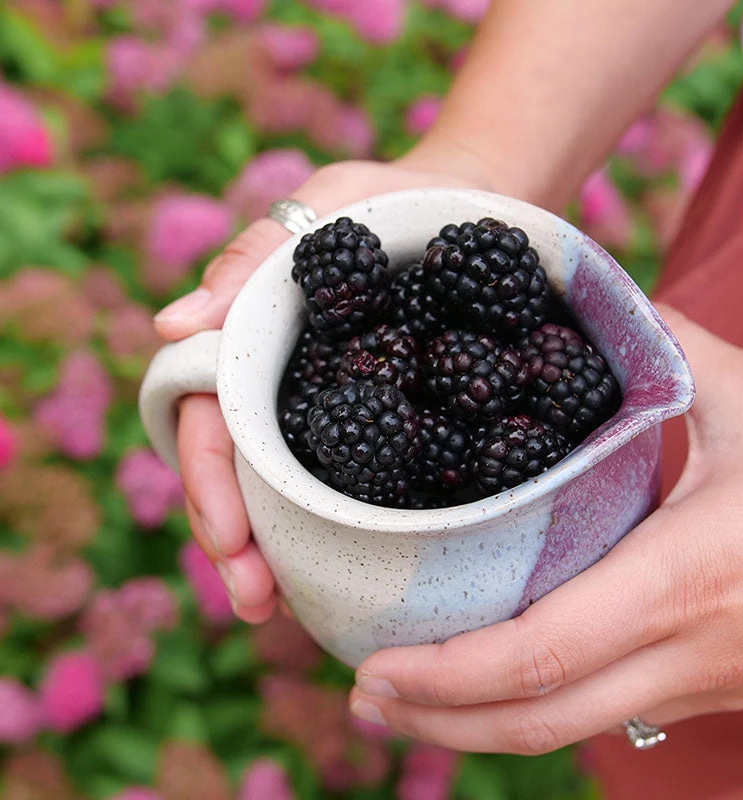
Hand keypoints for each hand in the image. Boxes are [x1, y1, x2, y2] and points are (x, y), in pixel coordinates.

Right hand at [154, 154, 493, 621]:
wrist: (472, 209)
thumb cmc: (386, 201)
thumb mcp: (326, 211)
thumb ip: (253, 260)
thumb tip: (169, 330)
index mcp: (256, 348)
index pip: (212, 425)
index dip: (212, 485)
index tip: (229, 544)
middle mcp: (288, 390)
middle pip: (246, 476)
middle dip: (243, 543)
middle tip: (258, 604)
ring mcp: (339, 413)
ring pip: (295, 493)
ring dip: (288, 556)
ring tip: (295, 611)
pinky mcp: (395, 425)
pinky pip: (363, 484)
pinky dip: (350, 531)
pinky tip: (357, 575)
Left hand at [349, 306, 742, 752]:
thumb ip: (665, 346)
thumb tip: (591, 299)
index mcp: (689, 578)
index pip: (541, 653)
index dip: (449, 673)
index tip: (376, 667)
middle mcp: (690, 652)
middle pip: (541, 717)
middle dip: (440, 718)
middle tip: (362, 695)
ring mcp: (703, 683)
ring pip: (571, 730)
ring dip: (478, 724)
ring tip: (405, 701)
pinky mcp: (710, 685)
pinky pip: (605, 714)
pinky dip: (532, 709)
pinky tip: (489, 684)